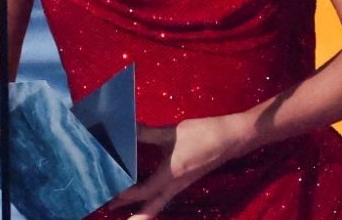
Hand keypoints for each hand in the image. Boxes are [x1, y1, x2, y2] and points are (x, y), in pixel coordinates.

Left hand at [107, 115, 248, 218]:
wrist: (232, 138)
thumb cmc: (203, 135)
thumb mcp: (172, 132)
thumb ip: (148, 133)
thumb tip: (127, 129)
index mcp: (170, 175)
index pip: (143, 190)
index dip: (125, 194)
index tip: (109, 195)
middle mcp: (176, 184)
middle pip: (152, 205)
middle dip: (134, 212)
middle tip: (112, 209)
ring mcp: (183, 184)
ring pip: (160, 201)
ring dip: (143, 206)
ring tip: (126, 206)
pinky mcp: (187, 179)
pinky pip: (167, 194)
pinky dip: (154, 196)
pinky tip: (147, 189)